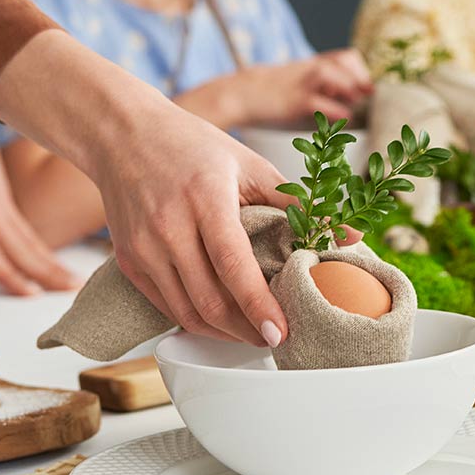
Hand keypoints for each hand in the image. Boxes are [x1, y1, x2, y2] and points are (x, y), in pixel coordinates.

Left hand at [0, 87, 78, 295]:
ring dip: (52, 263)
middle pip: (21, 249)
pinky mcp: (5, 195)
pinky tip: (50, 261)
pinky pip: (26, 229)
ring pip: (30, 239)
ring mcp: (1, 200)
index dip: (10, 277)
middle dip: (46, 275)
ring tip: (74, 283)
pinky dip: (42, 248)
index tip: (30, 297)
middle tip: (73, 296)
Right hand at [90, 101, 294, 343]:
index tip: (281, 334)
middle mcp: (169, 226)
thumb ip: (298, 205)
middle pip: (210, 300)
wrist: (122, 135)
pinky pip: (166, 306)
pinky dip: (195, 321)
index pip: (233, 265)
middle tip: (276, 339)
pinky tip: (221, 320)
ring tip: (253, 334)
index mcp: (205, 198)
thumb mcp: (249, 165)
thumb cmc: (192, 146)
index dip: (259, 306)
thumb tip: (351, 238)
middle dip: (246, 331)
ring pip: (186, 312)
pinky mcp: (128, 261)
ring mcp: (144, 247)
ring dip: (223, 333)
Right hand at [218, 49, 373, 128]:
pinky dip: (334, 110)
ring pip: (331, 73)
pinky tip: (343, 118)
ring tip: (355, 104)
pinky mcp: (293, 101)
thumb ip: (319, 87)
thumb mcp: (297, 81)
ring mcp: (301, 84)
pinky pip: (317, 102)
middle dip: (360, 77)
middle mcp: (310, 69)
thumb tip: (348, 106)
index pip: (346, 57)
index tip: (366, 88)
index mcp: (313, 64)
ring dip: (349, 88)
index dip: (360, 71)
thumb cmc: (272, 92)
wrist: (239, 94)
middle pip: (345, 59)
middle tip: (366, 96)